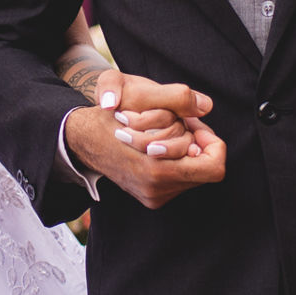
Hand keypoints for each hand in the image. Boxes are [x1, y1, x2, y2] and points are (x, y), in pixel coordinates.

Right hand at [68, 73, 226, 208]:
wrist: (82, 139)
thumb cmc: (111, 115)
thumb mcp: (140, 96)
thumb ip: (177, 99)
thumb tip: (204, 108)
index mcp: (156, 170)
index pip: (213, 167)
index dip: (212, 144)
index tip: (195, 126)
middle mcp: (157, 190)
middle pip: (205, 170)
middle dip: (197, 144)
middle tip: (183, 124)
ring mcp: (154, 196)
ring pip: (194, 174)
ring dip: (186, 150)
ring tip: (168, 133)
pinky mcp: (152, 198)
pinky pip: (181, 179)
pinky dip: (177, 160)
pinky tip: (161, 145)